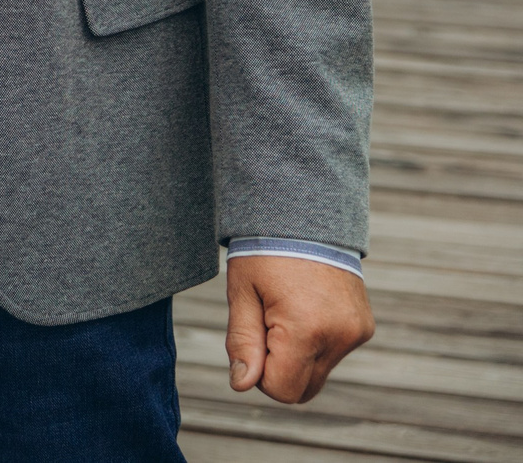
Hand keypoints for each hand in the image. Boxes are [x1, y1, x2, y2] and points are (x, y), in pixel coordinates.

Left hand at [226, 255, 373, 403]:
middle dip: (278, 368)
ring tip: (285, 310)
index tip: (253, 335)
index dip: (259, 372)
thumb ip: (242, 342)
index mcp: (306, 330)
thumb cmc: (263, 252)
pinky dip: (315, 342)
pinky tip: (305, 307)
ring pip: (318, 373)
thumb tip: (241, 385)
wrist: (304, 216)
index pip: (282, 389)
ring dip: (296, 354)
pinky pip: (334, 354)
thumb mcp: (242, 293)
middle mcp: (339, 337)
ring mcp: (356, 333)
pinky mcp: (364, 327)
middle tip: (265, 324)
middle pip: (303, 389)